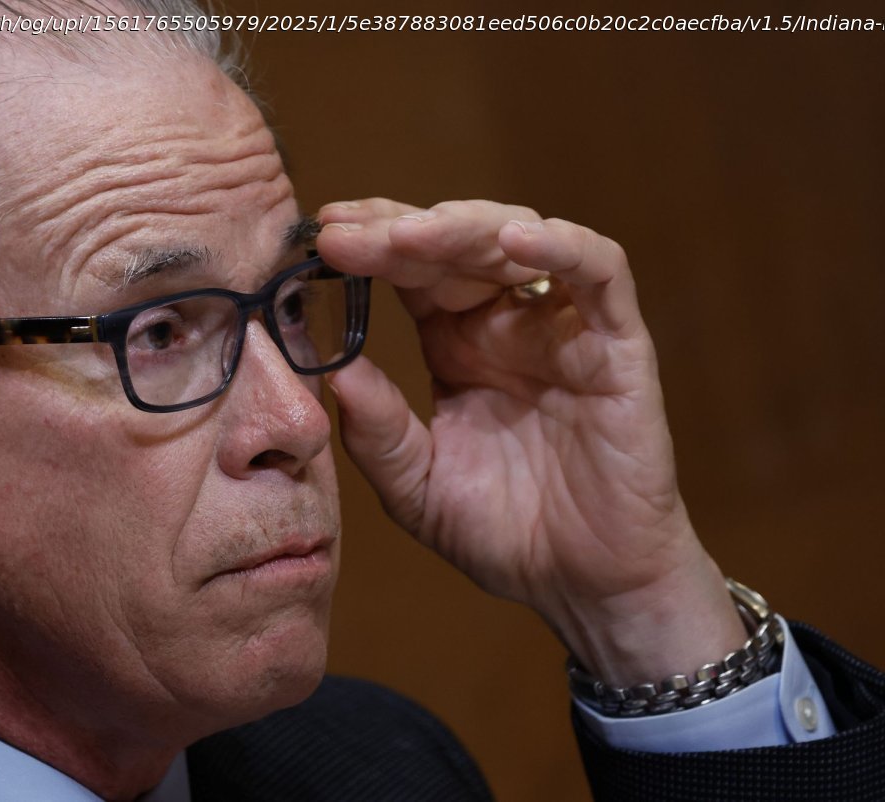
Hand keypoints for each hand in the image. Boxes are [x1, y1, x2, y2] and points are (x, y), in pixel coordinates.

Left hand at [317, 198, 744, 684]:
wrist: (585, 586)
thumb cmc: (505, 534)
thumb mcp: (416, 487)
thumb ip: (376, 432)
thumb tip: (331, 371)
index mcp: (456, 346)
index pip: (411, 271)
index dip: (369, 246)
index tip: (319, 236)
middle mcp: (507, 324)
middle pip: (455, 244)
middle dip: (397, 229)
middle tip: (343, 231)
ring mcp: (563, 328)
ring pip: (519, 240)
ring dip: (463, 227)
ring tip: (407, 234)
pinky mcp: (618, 345)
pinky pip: (601, 273)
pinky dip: (561, 247)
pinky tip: (513, 240)